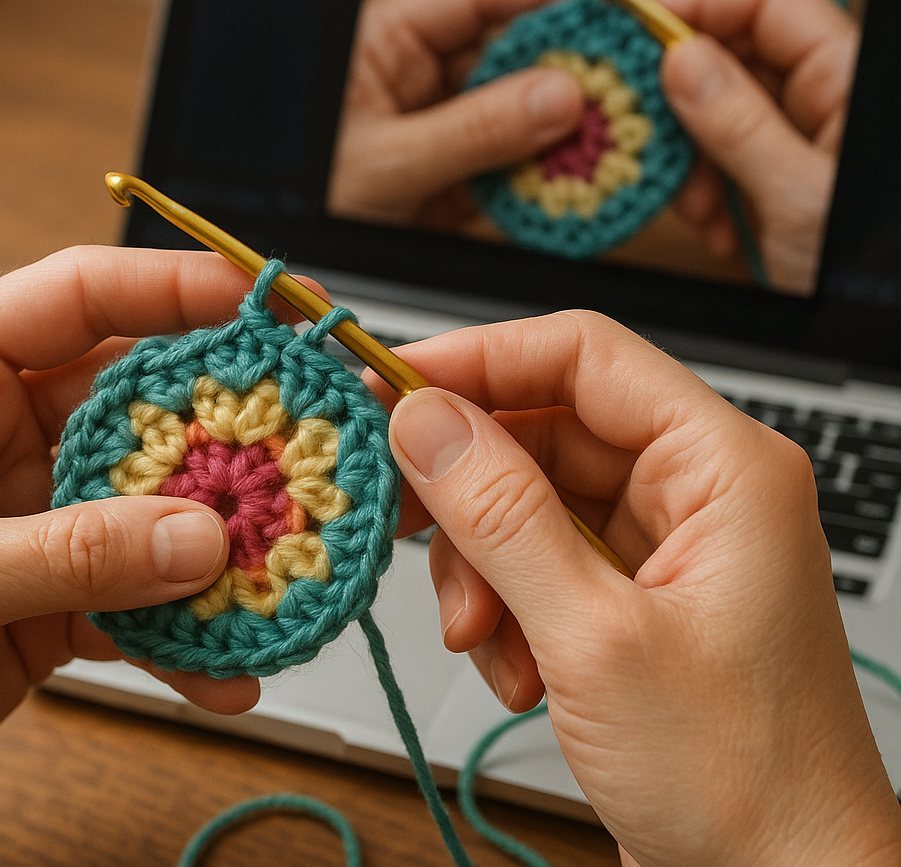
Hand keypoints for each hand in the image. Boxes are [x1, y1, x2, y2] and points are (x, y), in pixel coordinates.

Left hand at [0, 247, 267, 830]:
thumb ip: (72, 552)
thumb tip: (199, 541)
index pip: (76, 298)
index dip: (173, 289)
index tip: (259, 303)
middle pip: (140, 408)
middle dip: (226, 429)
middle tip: (304, 439)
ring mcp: (32, 520)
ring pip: (152, 510)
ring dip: (219, 544)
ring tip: (284, 561)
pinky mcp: (49, 599)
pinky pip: (137, 603)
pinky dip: (184, 636)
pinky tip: (224, 666)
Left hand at [328, 0, 652, 230]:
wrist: (298, 272)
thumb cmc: (306, 198)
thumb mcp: (384, 162)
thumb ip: (472, 129)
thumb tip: (559, 96)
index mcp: (385, 46)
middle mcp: (418, 81)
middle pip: (509, 50)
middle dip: (572, 56)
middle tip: (636, 59)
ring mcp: (441, 130)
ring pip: (518, 110)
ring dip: (568, 121)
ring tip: (624, 121)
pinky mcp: (452, 182)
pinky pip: (509, 166)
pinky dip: (546, 173)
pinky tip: (583, 173)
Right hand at [379, 313, 900, 866]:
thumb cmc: (744, 782)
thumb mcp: (595, 639)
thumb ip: (501, 519)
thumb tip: (425, 422)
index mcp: (722, 467)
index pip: (583, 356)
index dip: (480, 357)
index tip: (393, 382)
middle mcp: (692, 491)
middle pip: (543, 429)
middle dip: (469, 486)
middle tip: (399, 509)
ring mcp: (657, 545)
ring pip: (526, 500)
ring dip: (481, 563)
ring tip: (478, 631)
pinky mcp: (625, 595)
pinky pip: (534, 559)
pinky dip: (503, 606)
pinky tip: (518, 668)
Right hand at [659, 0, 858, 295]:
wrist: (875, 320)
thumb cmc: (867, 264)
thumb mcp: (799, 196)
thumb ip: (738, 124)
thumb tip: (680, 61)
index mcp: (844, 78)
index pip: (766, 2)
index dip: (700, 4)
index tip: (637, 32)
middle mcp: (819, 99)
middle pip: (732, 58)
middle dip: (682, 101)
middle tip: (648, 134)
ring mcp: (793, 139)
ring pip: (716, 116)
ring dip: (690, 162)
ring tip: (696, 208)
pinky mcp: (772, 178)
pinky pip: (721, 163)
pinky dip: (705, 195)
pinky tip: (718, 230)